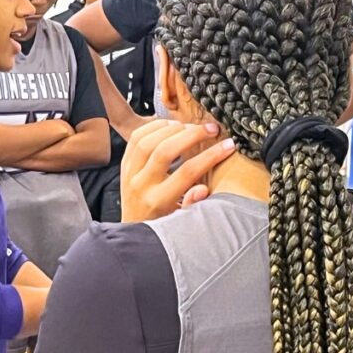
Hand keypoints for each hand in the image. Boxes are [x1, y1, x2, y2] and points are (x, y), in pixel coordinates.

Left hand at [120, 119, 235, 221]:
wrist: (132, 228)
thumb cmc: (161, 224)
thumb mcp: (180, 222)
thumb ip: (192, 205)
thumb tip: (203, 189)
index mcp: (158, 201)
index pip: (187, 172)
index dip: (210, 156)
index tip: (228, 145)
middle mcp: (141, 186)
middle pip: (165, 151)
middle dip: (192, 135)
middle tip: (212, 129)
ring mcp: (129, 173)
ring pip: (147, 141)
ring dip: (171, 128)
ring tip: (191, 126)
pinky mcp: (124, 165)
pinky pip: (135, 139)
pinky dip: (153, 127)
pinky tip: (170, 125)